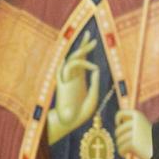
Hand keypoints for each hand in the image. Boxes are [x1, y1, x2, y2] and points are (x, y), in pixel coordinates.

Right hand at [47, 30, 99, 145]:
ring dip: (82, 53)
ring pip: (71, 60)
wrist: (68, 123)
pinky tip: (91, 67)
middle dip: (83, 45)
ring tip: (92, 47)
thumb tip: (96, 70)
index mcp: (80, 79)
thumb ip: (95, 85)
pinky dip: (79, 65)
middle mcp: (73, 77)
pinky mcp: (62, 84)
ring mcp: (67, 80)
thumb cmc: (81, 113)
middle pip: (77, 56)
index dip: (86, 50)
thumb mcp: (93, 98)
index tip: (94, 41)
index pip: (83, 60)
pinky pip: (66, 69)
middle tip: (90, 35)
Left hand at [115, 108, 152, 158]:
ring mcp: (135, 133)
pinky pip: (121, 149)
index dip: (117, 119)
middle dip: (120, 139)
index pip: (120, 114)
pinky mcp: (133, 143)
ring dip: (122, 147)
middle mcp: (136, 122)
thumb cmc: (150, 140)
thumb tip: (118, 121)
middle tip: (127, 144)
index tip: (118, 125)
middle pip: (118, 131)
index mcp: (138, 115)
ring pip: (119, 141)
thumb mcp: (142, 127)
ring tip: (130, 150)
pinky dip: (122, 153)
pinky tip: (126, 155)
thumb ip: (131, 123)